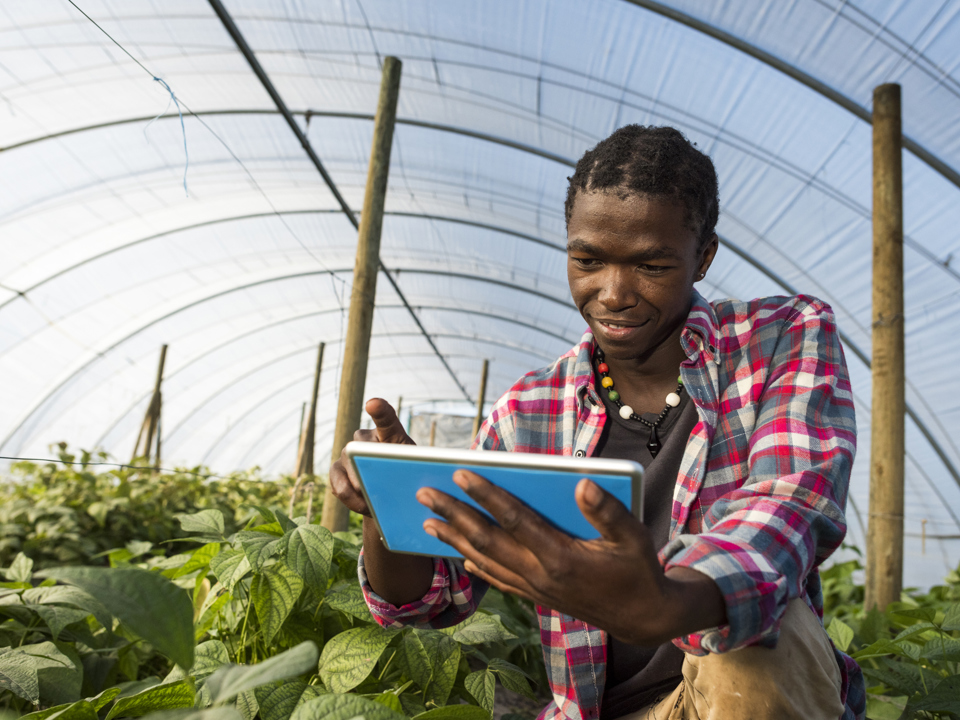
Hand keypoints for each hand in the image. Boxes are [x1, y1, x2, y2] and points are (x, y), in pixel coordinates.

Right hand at [328, 398, 414, 516]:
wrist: (389, 495)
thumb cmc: (406, 478)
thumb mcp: (413, 472)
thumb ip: (404, 469)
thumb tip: (388, 480)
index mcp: (390, 433)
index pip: (386, 417)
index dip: (379, 410)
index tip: (372, 404)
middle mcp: (364, 438)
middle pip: (362, 447)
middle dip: (366, 468)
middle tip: (377, 487)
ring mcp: (347, 452)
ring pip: (347, 467)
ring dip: (359, 489)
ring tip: (372, 505)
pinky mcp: (335, 470)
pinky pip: (338, 485)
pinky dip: (350, 499)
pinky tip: (361, 506)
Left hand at [417, 470, 724, 644]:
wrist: (643, 618)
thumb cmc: (638, 570)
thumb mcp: (635, 537)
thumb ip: (607, 512)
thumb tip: (582, 482)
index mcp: (560, 557)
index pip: (513, 519)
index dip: (485, 495)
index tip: (460, 473)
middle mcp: (540, 575)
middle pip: (486, 540)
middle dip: (453, 514)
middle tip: (424, 493)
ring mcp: (535, 589)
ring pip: (485, 561)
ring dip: (454, 539)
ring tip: (426, 521)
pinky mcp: (537, 597)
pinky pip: (498, 580)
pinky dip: (476, 566)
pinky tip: (460, 555)